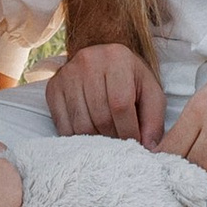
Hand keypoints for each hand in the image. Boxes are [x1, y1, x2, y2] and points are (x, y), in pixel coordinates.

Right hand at [45, 44, 167, 142]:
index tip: (135, 144)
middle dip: (114, 138)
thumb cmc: (130, 80)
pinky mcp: (53, 88)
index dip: (129, 131)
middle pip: (100, 116)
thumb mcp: (150, 92)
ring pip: (81, 124)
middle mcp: (88, 61)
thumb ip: (154, 120)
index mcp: (117, 58)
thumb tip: (149, 148)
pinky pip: (63, 125)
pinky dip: (77, 138)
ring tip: (107, 140)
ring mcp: (67, 74)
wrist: (103, 61)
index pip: (120, 105)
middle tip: (121, 145)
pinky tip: (90, 136)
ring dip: (96, 140)